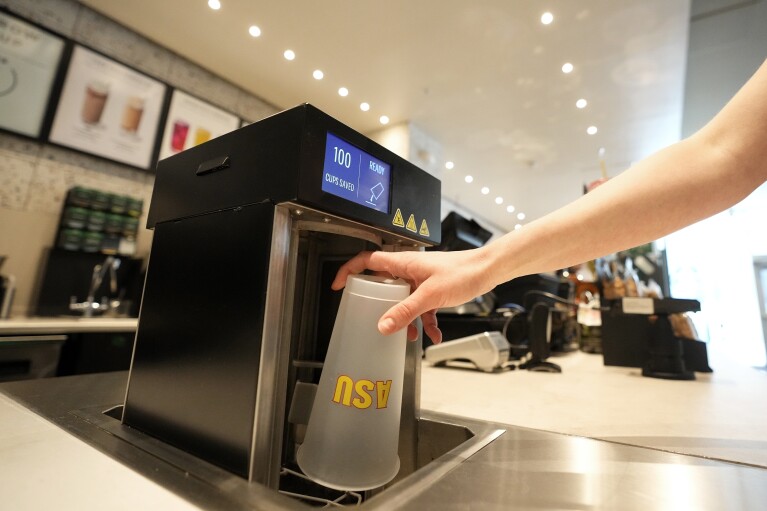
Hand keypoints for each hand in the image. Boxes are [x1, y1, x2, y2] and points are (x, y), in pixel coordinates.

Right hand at [332, 248, 496, 342]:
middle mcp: (409, 269)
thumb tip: (383, 325)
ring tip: (408, 335)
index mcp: (402, 262)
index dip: (349, 270)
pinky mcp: (434, 289)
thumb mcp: (430, 295)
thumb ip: (406, 311)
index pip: (367, 261)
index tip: (339, 285)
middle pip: (384, 284)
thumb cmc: (463, 271)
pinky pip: (422, 307)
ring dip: (406, 318)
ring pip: (404, 300)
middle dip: (380, 305)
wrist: (488, 270)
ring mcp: (421, 279)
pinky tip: (433, 335)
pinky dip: (426, 321)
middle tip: (372, 317)